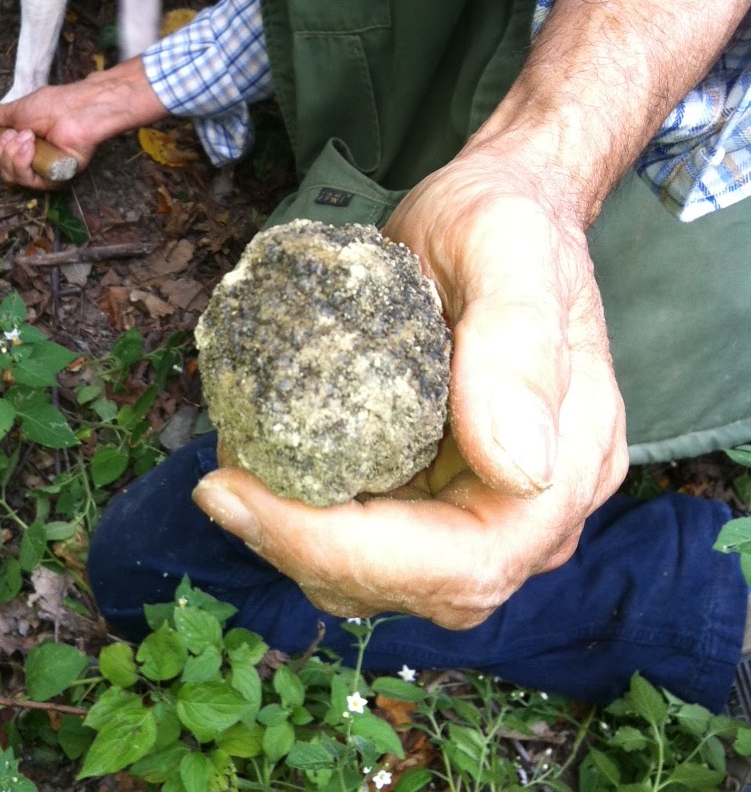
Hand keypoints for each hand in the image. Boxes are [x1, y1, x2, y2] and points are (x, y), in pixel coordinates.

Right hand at [0, 57, 167, 189]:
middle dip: (0, 151)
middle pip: (1, 170)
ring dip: (12, 154)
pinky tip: (30, 146)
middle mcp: (32, 160)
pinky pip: (28, 180)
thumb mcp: (19, 110)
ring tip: (26, 136)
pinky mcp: (53, 177)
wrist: (78, 108)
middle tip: (12, 134)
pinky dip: (23, 162)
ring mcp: (43, 170)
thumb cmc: (54, 106)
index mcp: (23, 145)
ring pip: (11, 176)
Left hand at [193, 142, 628, 627]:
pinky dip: (307, 510)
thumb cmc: (507, 216)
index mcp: (571, 462)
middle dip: (309, 551)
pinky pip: (369, 530)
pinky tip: (262, 452)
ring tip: (237, 460)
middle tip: (221, 486)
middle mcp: (534, 504)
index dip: (349, 553)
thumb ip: (516, 344)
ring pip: (385, 574)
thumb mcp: (505, 247)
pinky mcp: (441, 488)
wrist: (504, 206)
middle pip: (420, 585)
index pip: (466, 563)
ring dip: (298, 538)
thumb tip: (518, 468)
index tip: (244, 497)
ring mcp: (486, 502)